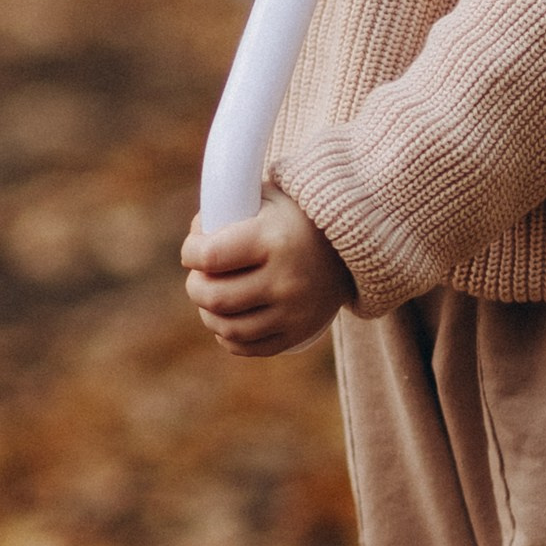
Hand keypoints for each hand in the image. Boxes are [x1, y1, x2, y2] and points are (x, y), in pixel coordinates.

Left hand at [182, 188, 346, 357]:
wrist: (356, 245)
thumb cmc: (299, 217)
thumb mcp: (270, 198)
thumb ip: (231, 206)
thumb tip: (197, 231)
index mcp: (274, 240)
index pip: (209, 256)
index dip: (190, 252)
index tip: (193, 248)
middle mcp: (285, 279)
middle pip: (215, 297)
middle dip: (196, 286)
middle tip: (199, 277)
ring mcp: (294, 311)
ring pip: (228, 328)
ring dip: (209, 314)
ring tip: (211, 299)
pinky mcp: (299, 333)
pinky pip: (249, 347)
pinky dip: (229, 338)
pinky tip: (226, 321)